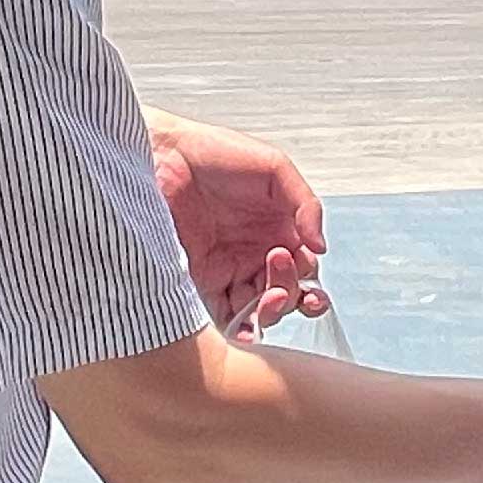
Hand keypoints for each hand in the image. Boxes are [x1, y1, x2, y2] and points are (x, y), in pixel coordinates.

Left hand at [148, 110, 327, 336]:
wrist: (161, 155)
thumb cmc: (216, 153)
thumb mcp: (274, 168)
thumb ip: (305, 205)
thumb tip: (321, 248)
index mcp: (277, 230)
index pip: (304, 268)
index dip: (308, 273)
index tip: (299, 258)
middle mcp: (255, 254)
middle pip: (287, 294)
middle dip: (294, 293)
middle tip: (278, 266)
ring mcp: (228, 270)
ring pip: (261, 310)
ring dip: (273, 311)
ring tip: (269, 296)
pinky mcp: (200, 282)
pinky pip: (226, 316)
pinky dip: (242, 329)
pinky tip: (250, 325)